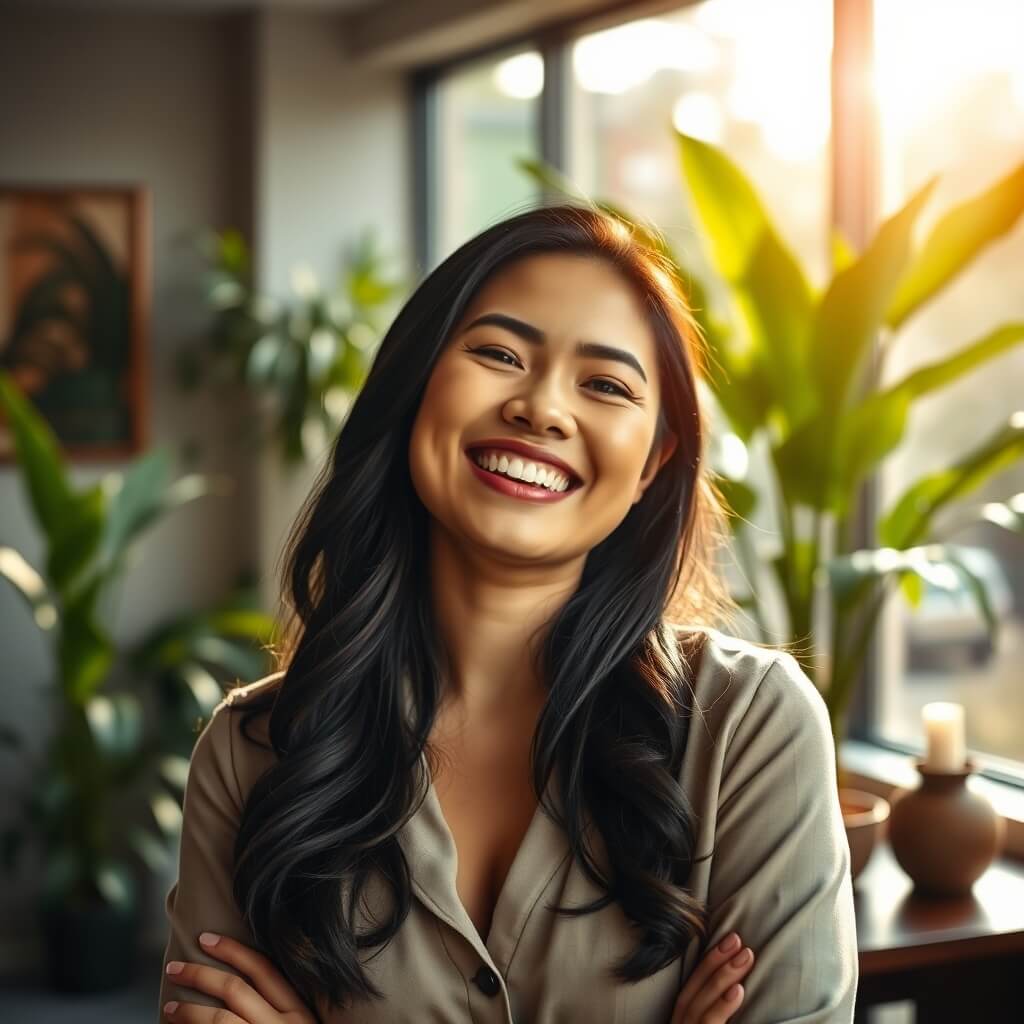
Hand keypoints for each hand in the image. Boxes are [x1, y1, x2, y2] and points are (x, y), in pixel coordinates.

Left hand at [163, 931, 317, 1022]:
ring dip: (189, 1011)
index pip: (264, 970)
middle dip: (201, 975)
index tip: (206, 939)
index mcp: (300, 1013)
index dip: (233, 951)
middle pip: (235, 991)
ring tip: (171, 1007)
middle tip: (175, 968)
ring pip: (219, 1021)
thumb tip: (242, 987)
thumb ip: (281, 1010)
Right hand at [670, 931, 754, 1022]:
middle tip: (736, 939)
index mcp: (682, 1022)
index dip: (706, 964)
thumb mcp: (713, 1019)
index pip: (688, 989)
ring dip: (723, 976)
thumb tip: (739, 985)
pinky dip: (722, 1005)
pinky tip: (738, 990)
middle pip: (691, 990)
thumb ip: (715, 1008)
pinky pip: (708, 1022)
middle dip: (712, 961)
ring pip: (699, 1003)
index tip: (726, 942)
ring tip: (745, 956)